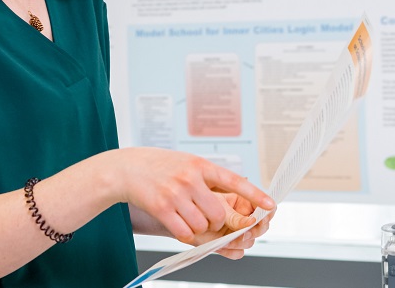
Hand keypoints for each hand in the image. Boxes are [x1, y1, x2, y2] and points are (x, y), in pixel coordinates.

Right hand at [111, 148, 274, 243]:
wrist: (124, 168)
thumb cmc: (157, 166)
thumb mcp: (184, 162)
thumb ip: (206, 177)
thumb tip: (234, 193)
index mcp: (199, 165)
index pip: (234, 181)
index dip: (254, 195)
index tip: (271, 205)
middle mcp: (189, 178)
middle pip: (218, 213)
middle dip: (216, 221)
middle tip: (204, 215)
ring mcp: (175, 193)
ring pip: (203, 224)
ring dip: (198, 227)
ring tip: (185, 215)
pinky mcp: (162, 208)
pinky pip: (184, 232)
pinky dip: (184, 233)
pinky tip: (176, 222)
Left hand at [184, 192, 275, 259]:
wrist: (173, 208)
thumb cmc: (191, 195)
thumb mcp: (212, 201)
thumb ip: (233, 214)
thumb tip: (251, 222)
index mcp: (240, 199)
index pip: (262, 205)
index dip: (267, 210)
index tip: (267, 211)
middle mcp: (240, 216)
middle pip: (261, 226)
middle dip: (255, 230)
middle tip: (246, 231)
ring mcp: (233, 231)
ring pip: (249, 241)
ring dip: (240, 241)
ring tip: (228, 237)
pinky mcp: (225, 244)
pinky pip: (237, 253)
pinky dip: (231, 250)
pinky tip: (222, 245)